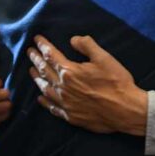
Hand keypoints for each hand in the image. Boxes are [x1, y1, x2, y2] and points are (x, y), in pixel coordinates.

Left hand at [27, 35, 147, 135]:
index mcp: (70, 72)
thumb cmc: (117, 82)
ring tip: (31, 71)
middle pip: (45, 71)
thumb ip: (87, 46)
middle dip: (36, 59)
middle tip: (29, 52)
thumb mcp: (104, 58)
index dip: (43, 45)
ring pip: (45, 89)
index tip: (36, 39)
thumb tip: (73, 39)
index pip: (51, 55)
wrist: (125, 110)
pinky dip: (44, 101)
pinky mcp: (70, 116)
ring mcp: (65, 104)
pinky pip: (52, 107)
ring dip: (37, 78)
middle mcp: (63, 88)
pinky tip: (40, 98)